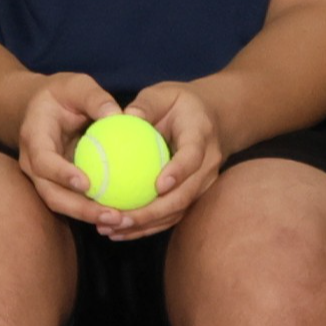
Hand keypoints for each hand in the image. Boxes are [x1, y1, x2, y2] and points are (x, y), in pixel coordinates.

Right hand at [14, 73, 124, 227]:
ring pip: (62, 204)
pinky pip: (73, 201)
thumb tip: (118, 115)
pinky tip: (120, 215)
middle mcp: (34, 164)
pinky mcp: (57, 185)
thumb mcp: (76, 85)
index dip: (61, 174)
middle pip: (51, 194)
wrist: (40, 108)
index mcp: (34, 138)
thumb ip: (95, 98)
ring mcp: (44, 178)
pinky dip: (93, 210)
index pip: (43, 161)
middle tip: (111, 214)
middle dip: (80, 209)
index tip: (86, 183)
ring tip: (119, 220)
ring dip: (88, 216)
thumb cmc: (61, 94)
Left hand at [106, 81, 229, 240]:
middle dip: (153, 212)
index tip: (158, 185)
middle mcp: (207, 166)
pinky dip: (146, 227)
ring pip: (177, 211)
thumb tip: (123, 115)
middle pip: (184, 195)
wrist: (214, 119)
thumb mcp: (165, 94)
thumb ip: (146, 104)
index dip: (177, 172)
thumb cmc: (181, 104)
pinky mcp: (193, 196)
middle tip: (120, 218)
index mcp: (201, 137)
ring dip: (145, 225)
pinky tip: (118, 231)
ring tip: (112, 230)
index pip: (192, 158)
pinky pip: (171, 216)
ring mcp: (203, 185)